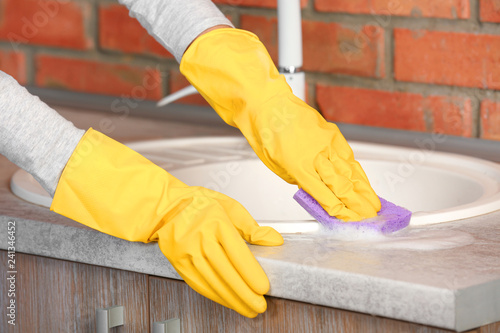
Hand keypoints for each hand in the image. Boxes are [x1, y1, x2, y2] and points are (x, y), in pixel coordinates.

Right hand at [50, 129, 282, 317]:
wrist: (154, 199)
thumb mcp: (225, 205)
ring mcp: (184, 250)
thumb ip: (250, 226)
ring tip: (244, 309)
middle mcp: (200, 237)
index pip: (238, 254)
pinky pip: (195, 280)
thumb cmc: (192, 198)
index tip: (266, 289)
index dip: (253, 275)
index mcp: (214, 221)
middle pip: (226, 271)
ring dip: (228, 297)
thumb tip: (273, 240)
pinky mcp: (175, 259)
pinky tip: (221, 299)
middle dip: (244, 293)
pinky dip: (210, 293)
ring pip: (211, 280)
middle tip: (259, 307)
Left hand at [181, 29, 380, 220]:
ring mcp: (327, 143)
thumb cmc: (268, 136)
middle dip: (358, 204)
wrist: (269, 105)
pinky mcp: (333, 134)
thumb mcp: (278, 166)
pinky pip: (349, 157)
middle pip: (342, 185)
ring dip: (364, 190)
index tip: (351, 221)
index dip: (341, 211)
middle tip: (370, 217)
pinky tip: (365, 182)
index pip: (325, 195)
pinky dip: (358, 172)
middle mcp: (316, 155)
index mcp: (299, 166)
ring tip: (375, 205)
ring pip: (350, 171)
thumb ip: (301, 181)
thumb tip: (319, 193)